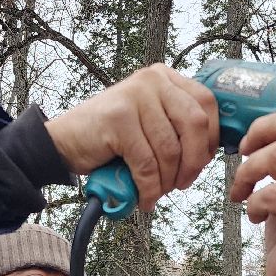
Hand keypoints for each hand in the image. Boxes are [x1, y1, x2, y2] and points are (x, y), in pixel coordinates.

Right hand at [44, 64, 219, 209]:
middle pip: (195, 124)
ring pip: (170, 149)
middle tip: (182, 183)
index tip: (201, 162)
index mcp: (165, 78)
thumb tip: (211, 151)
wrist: (64, 141)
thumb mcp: (150, 123)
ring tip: (157, 192)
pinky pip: (147, 163)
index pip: (207, 104)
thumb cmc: (111, 139)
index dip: (210, 139)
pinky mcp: (118, 119)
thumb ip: (177, 126)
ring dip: (167, 180)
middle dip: (194, 163)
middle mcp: (152, 80)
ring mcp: (134, 96)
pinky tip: (144, 198)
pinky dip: (149, 188)